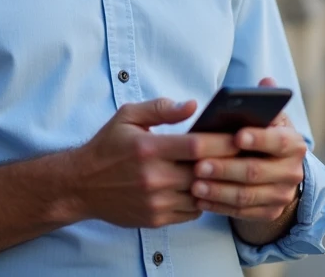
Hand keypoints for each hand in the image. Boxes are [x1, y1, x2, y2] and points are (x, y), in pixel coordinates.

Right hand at [69, 97, 239, 228]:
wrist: (81, 185)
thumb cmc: (107, 147)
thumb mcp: (127, 116)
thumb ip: (161, 108)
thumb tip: (193, 105)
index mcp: (149, 148)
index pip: (197, 146)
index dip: (223, 142)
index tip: (239, 136)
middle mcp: (154, 177)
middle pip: (204, 172)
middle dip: (226, 163)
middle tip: (243, 154)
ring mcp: (156, 201)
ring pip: (202, 195)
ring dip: (215, 184)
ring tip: (227, 172)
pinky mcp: (156, 218)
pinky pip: (192, 212)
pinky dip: (201, 200)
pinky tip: (202, 187)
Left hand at [190, 78, 306, 221]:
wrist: (278, 170)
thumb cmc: (263, 136)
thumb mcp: (268, 118)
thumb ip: (264, 101)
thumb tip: (266, 82)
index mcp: (294, 143)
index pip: (278, 141)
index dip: (258, 138)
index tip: (236, 136)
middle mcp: (293, 171)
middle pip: (256, 172)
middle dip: (226, 169)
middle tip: (199, 165)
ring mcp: (282, 195)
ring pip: (247, 196)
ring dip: (218, 191)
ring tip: (194, 185)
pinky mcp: (269, 212)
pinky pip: (242, 213)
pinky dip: (219, 206)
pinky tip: (199, 199)